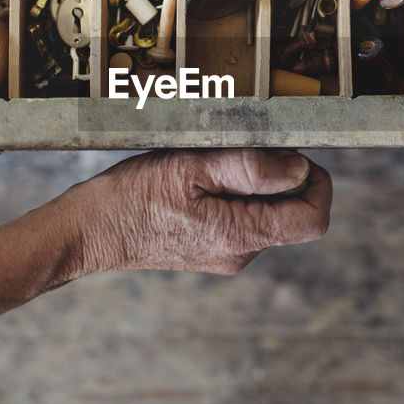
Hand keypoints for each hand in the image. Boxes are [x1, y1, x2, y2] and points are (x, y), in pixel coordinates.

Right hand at [67, 148, 331, 275]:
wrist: (86, 232)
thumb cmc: (131, 197)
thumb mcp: (191, 167)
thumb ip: (250, 169)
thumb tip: (299, 169)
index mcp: (240, 236)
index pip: (313, 220)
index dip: (317, 183)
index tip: (296, 154)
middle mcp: (239, 254)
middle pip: (291, 215)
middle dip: (280, 177)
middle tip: (241, 148)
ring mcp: (223, 255)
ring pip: (265, 214)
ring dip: (252, 184)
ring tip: (208, 163)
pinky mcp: (208, 250)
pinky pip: (240, 219)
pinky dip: (232, 194)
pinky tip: (196, 179)